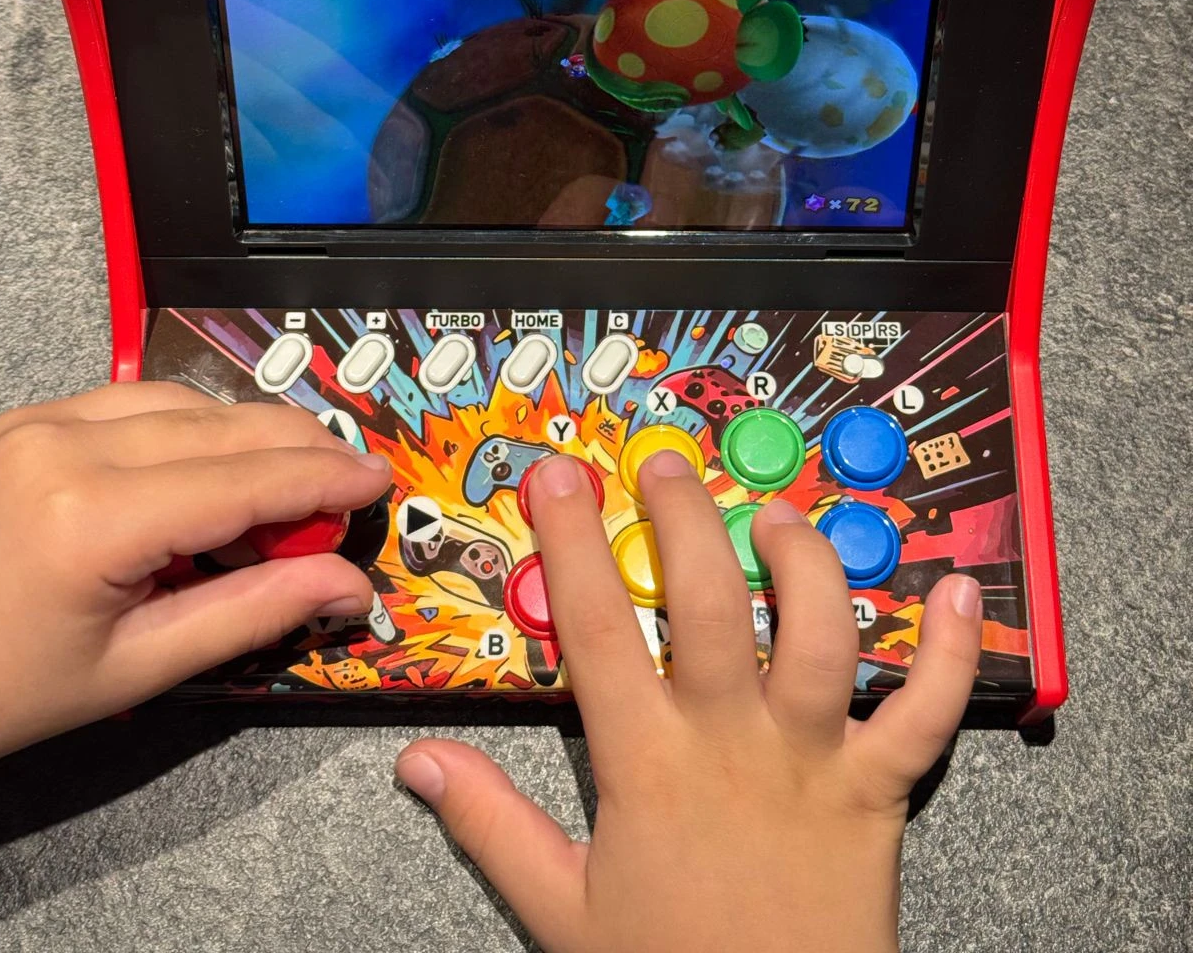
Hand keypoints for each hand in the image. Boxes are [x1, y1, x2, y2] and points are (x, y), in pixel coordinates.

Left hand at [0, 382, 390, 756]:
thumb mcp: (130, 669)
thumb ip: (249, 614)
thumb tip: (345, 586)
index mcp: (91, 517)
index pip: (248, 480)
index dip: (327, 479)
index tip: (379, 483)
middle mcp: (64, 445)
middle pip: (226, 424)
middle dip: (301, 453)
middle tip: (345, 497)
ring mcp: (38, 422)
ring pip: (185, 401)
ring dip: (246, 438)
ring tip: (281, 497)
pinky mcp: (24, 419)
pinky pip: (134, 402)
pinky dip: (189, 429)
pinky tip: (208, 475)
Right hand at [396, 449, 981, 952]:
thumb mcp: (559, 908)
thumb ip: (490, 824)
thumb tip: (419, 762)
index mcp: (647, 764)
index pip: (597, 630)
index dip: (572, 543)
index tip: (560, 478)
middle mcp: (732, 743)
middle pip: (713, 604)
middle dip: (686, 519)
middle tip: (666, 468)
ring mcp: (813, 762)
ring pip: (820, 635)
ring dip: (804, 564)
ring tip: (777, 518)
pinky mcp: (879, 791)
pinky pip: (927, 714)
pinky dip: (952, 653)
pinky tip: (958, 593)